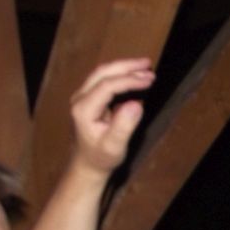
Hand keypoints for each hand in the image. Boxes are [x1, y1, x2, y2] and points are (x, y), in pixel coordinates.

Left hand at [68, 58, 154, 173]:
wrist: (87, 164)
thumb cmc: (101, 157)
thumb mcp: (115, 146)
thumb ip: (124, 126)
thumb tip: (137, 104)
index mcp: (84, 109)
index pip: (107, 85)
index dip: (129, 80)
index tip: (150, 79)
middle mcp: (80, 98)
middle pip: (103, 73)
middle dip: (127, 66)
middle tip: (149, 65)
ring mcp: (82, 96)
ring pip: (102, 73)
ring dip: (123, 68)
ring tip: (145, 67)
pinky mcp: (88, 98)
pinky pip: (103, 79)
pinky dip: (120, 74)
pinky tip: (134, 75)